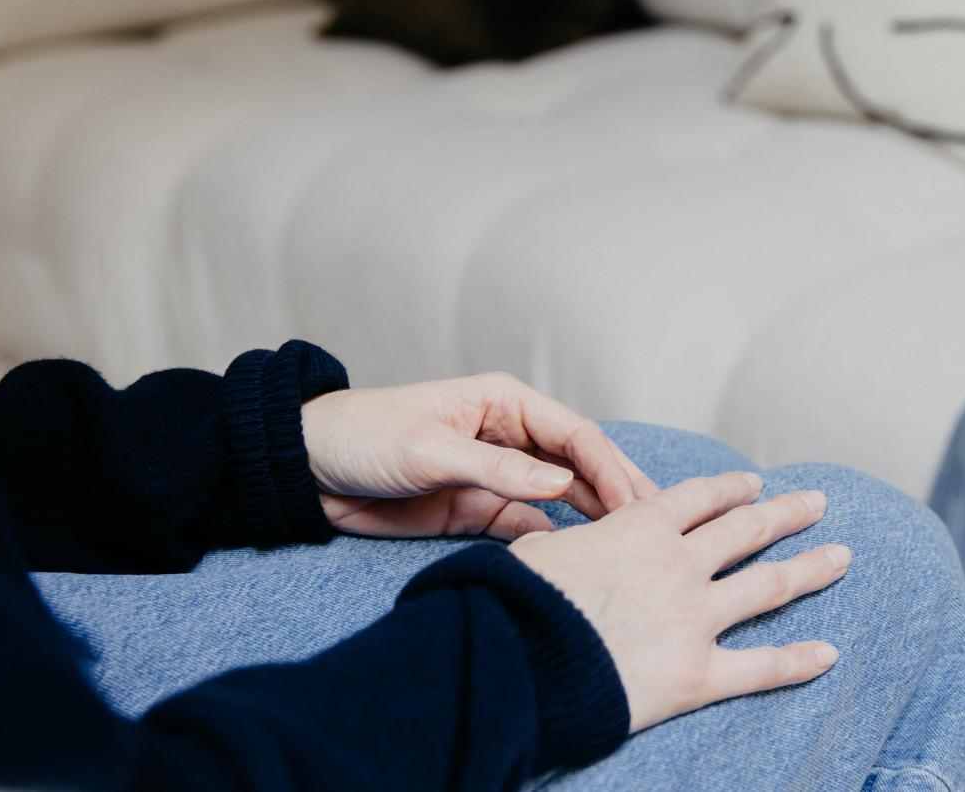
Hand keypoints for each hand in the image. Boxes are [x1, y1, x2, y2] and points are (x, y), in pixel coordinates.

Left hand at [301, 372, 657, 539]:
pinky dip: (553, 542)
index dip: (611, 467)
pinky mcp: (476, 510)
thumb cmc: (363, 436)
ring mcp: (497, 476)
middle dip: (618, 492)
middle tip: (658, 528)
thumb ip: (494, 469)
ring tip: (631, 548)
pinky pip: (527, 527)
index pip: (575, 435)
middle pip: (580, 466)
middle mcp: (511, 437)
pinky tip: (579, 560)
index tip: (640, 503)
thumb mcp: (428, 448)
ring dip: (593, 519)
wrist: (305, 469)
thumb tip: (558, 485)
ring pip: (561, 499)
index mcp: (505, 404)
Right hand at [510, 471, 849, 731]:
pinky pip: (762, 666)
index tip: (755, 484)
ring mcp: (695, 617)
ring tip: (843, 556)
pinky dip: (799, 661)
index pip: (700, 498)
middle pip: (747, 530)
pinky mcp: (699, 673)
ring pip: (769, 585)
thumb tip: (558, 540)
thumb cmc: (515, 602)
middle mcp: (679, 564)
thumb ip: (568, 543)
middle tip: (817, 503)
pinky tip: (830, 654)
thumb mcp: (536, 552)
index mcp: (640, 528)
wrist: (516, 662)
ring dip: (810, 568)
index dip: (732, 489)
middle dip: (787, 514)